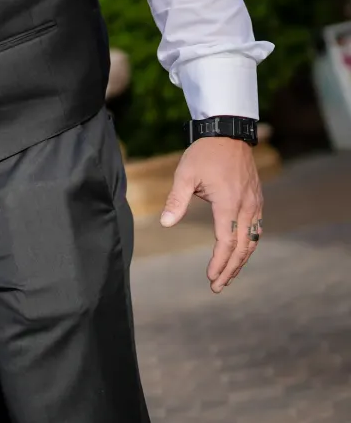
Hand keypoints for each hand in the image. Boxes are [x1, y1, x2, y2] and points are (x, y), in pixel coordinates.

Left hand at [159, 136, 263, 292]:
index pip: (226, 241)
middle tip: (217, 287)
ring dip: (240, 261)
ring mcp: (255, 205)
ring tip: (227, 277)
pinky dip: (247, 246)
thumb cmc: (203, 155)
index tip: (210, 278)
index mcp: (229, 203)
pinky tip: (239, 255)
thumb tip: (166, 224)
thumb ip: (176, 200)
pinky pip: (256, 230)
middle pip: (242, 247)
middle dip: (230, 269)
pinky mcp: (257, 202)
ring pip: (252, 241)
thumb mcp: (185, 175)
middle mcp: (247, 207)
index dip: (219, 262)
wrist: (228, 135)